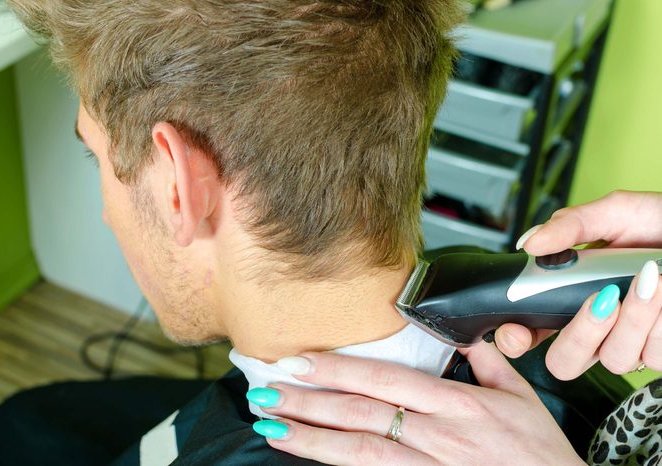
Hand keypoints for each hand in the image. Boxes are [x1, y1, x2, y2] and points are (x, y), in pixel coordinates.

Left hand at [248, 343, 582, 465]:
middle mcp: (437, 435)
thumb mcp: (522, 397)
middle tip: (266, 392)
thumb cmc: (541, 454)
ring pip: (359, 451)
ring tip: (272, 428)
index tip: (301, 361)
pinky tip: (312, 458)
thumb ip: (488, 362)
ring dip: (311, 439)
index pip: (384, 379)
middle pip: (360, 414)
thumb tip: (466, 336)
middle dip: (308, 402)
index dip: (338, 369)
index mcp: (456, 404)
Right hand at [495, 191, 661, 377]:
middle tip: (602, 298)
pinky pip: (654, 355)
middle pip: (565, 363)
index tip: (517, 330)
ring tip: (651, 278)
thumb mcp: (615, 212)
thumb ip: (570, 225)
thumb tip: (529, 242)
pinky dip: (661, 320)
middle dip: (581, 333)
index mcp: (570, 297)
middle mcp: (597, 327)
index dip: (516, 338)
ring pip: (615, 359)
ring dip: (635, 317)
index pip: (529, 330)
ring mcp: (631, 344)